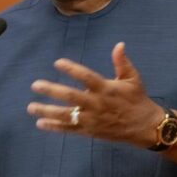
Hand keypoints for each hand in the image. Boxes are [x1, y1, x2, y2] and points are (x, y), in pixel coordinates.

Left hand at [27, 42, 163, 147]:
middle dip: (52, 90)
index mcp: (106, 89)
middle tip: (35, 85)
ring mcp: (92, 119)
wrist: (145, 126)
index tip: (57, 62)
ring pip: (66, 115)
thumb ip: (122, 62)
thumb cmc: (137, 99)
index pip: (86, 77)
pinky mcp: (90, 131)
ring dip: (47, 111)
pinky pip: (70, 129)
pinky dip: (55, 127)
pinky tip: (40, 123)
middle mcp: (96, 104)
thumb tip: (119, 45)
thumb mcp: (133, 78)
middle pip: (71, 97)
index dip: (72, 69)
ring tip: (31, 107)